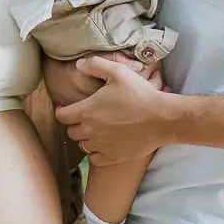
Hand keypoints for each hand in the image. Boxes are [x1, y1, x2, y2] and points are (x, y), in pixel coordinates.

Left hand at [55, 55, 175, 163]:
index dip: (62, 111)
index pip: (62, 116)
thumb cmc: (140, 94)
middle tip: (84, 118)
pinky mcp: (113, 157)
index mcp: (87, 111)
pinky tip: (103, 145)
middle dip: (75, 124)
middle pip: (71, 132)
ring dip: (86, 138)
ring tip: (95, 130)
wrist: (162, 119)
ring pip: (83, 145)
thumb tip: (79, 65)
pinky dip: (95, 153)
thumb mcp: (118, 72)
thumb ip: (95, 65)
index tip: (66, 108)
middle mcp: (90, 131)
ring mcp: (101, 146)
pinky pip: (94, 159)